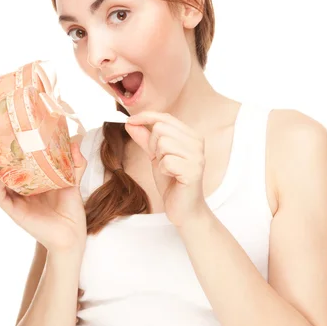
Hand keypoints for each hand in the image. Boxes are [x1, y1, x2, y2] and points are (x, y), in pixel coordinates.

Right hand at [0, 141, 88, 251]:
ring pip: (0, 183)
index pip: (22, 166)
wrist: (71, 233)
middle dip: (4, 159)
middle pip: (8, 173)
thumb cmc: (71, 209)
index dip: (18, 154)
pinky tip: (1, 177)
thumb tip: (73, 142)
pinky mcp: (15, 212)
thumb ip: (75, 163)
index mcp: (36, 184)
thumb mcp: (73, 182)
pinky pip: (0, 197)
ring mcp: (18, 201)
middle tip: (4, 142)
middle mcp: (24, 192)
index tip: (17, 138)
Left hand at [124, 111, 209, 226]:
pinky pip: (166, 161)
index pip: (165, 117)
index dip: (145, 117)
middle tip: (160, 160)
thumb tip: (130, 122)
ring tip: (168, 170)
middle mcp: (197, 142)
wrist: (183, 208)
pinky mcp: (193, 170)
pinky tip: (172, 178)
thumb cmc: (172, 182)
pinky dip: (163, 171)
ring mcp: (197, 156)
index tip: (130, 121)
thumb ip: (145, 139)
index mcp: (191, 135)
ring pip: (163, 143)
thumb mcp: (155, 156)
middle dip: (153, 145)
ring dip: (159, 159)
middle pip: (161, 128)